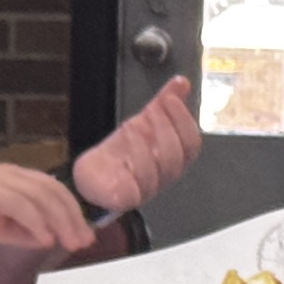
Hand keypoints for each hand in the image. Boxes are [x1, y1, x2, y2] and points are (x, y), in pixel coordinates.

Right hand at [0, 161, 97, 254]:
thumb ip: (19, 232)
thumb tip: (46, 238)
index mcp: (12, 180)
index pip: (52, 191)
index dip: (72, 212)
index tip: (83, 236)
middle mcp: (8, 174)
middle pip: (52, 190)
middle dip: (72, 217)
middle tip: (82, 241)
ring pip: (39, 195)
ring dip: (58, 219)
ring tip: (67, 242)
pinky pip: (17, 203)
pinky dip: (34, 220)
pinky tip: (43, 237)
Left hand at [74, 77, 200, 214]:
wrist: (92, 178)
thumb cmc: (121, 154)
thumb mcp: (142, 124)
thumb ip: (163, 105)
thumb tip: (181, 82)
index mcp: (172, 159)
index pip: (191, 144)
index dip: (183, 120)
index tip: (170, 99)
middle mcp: (162, 177)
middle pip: (175, 156)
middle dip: (163, 127)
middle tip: (151, 111)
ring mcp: (144, 191)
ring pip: (153, 169)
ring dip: (142, 140)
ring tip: (132, 124)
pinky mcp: (123, 200)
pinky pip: (131, 186)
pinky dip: (128, 160)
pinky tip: (121, 146)